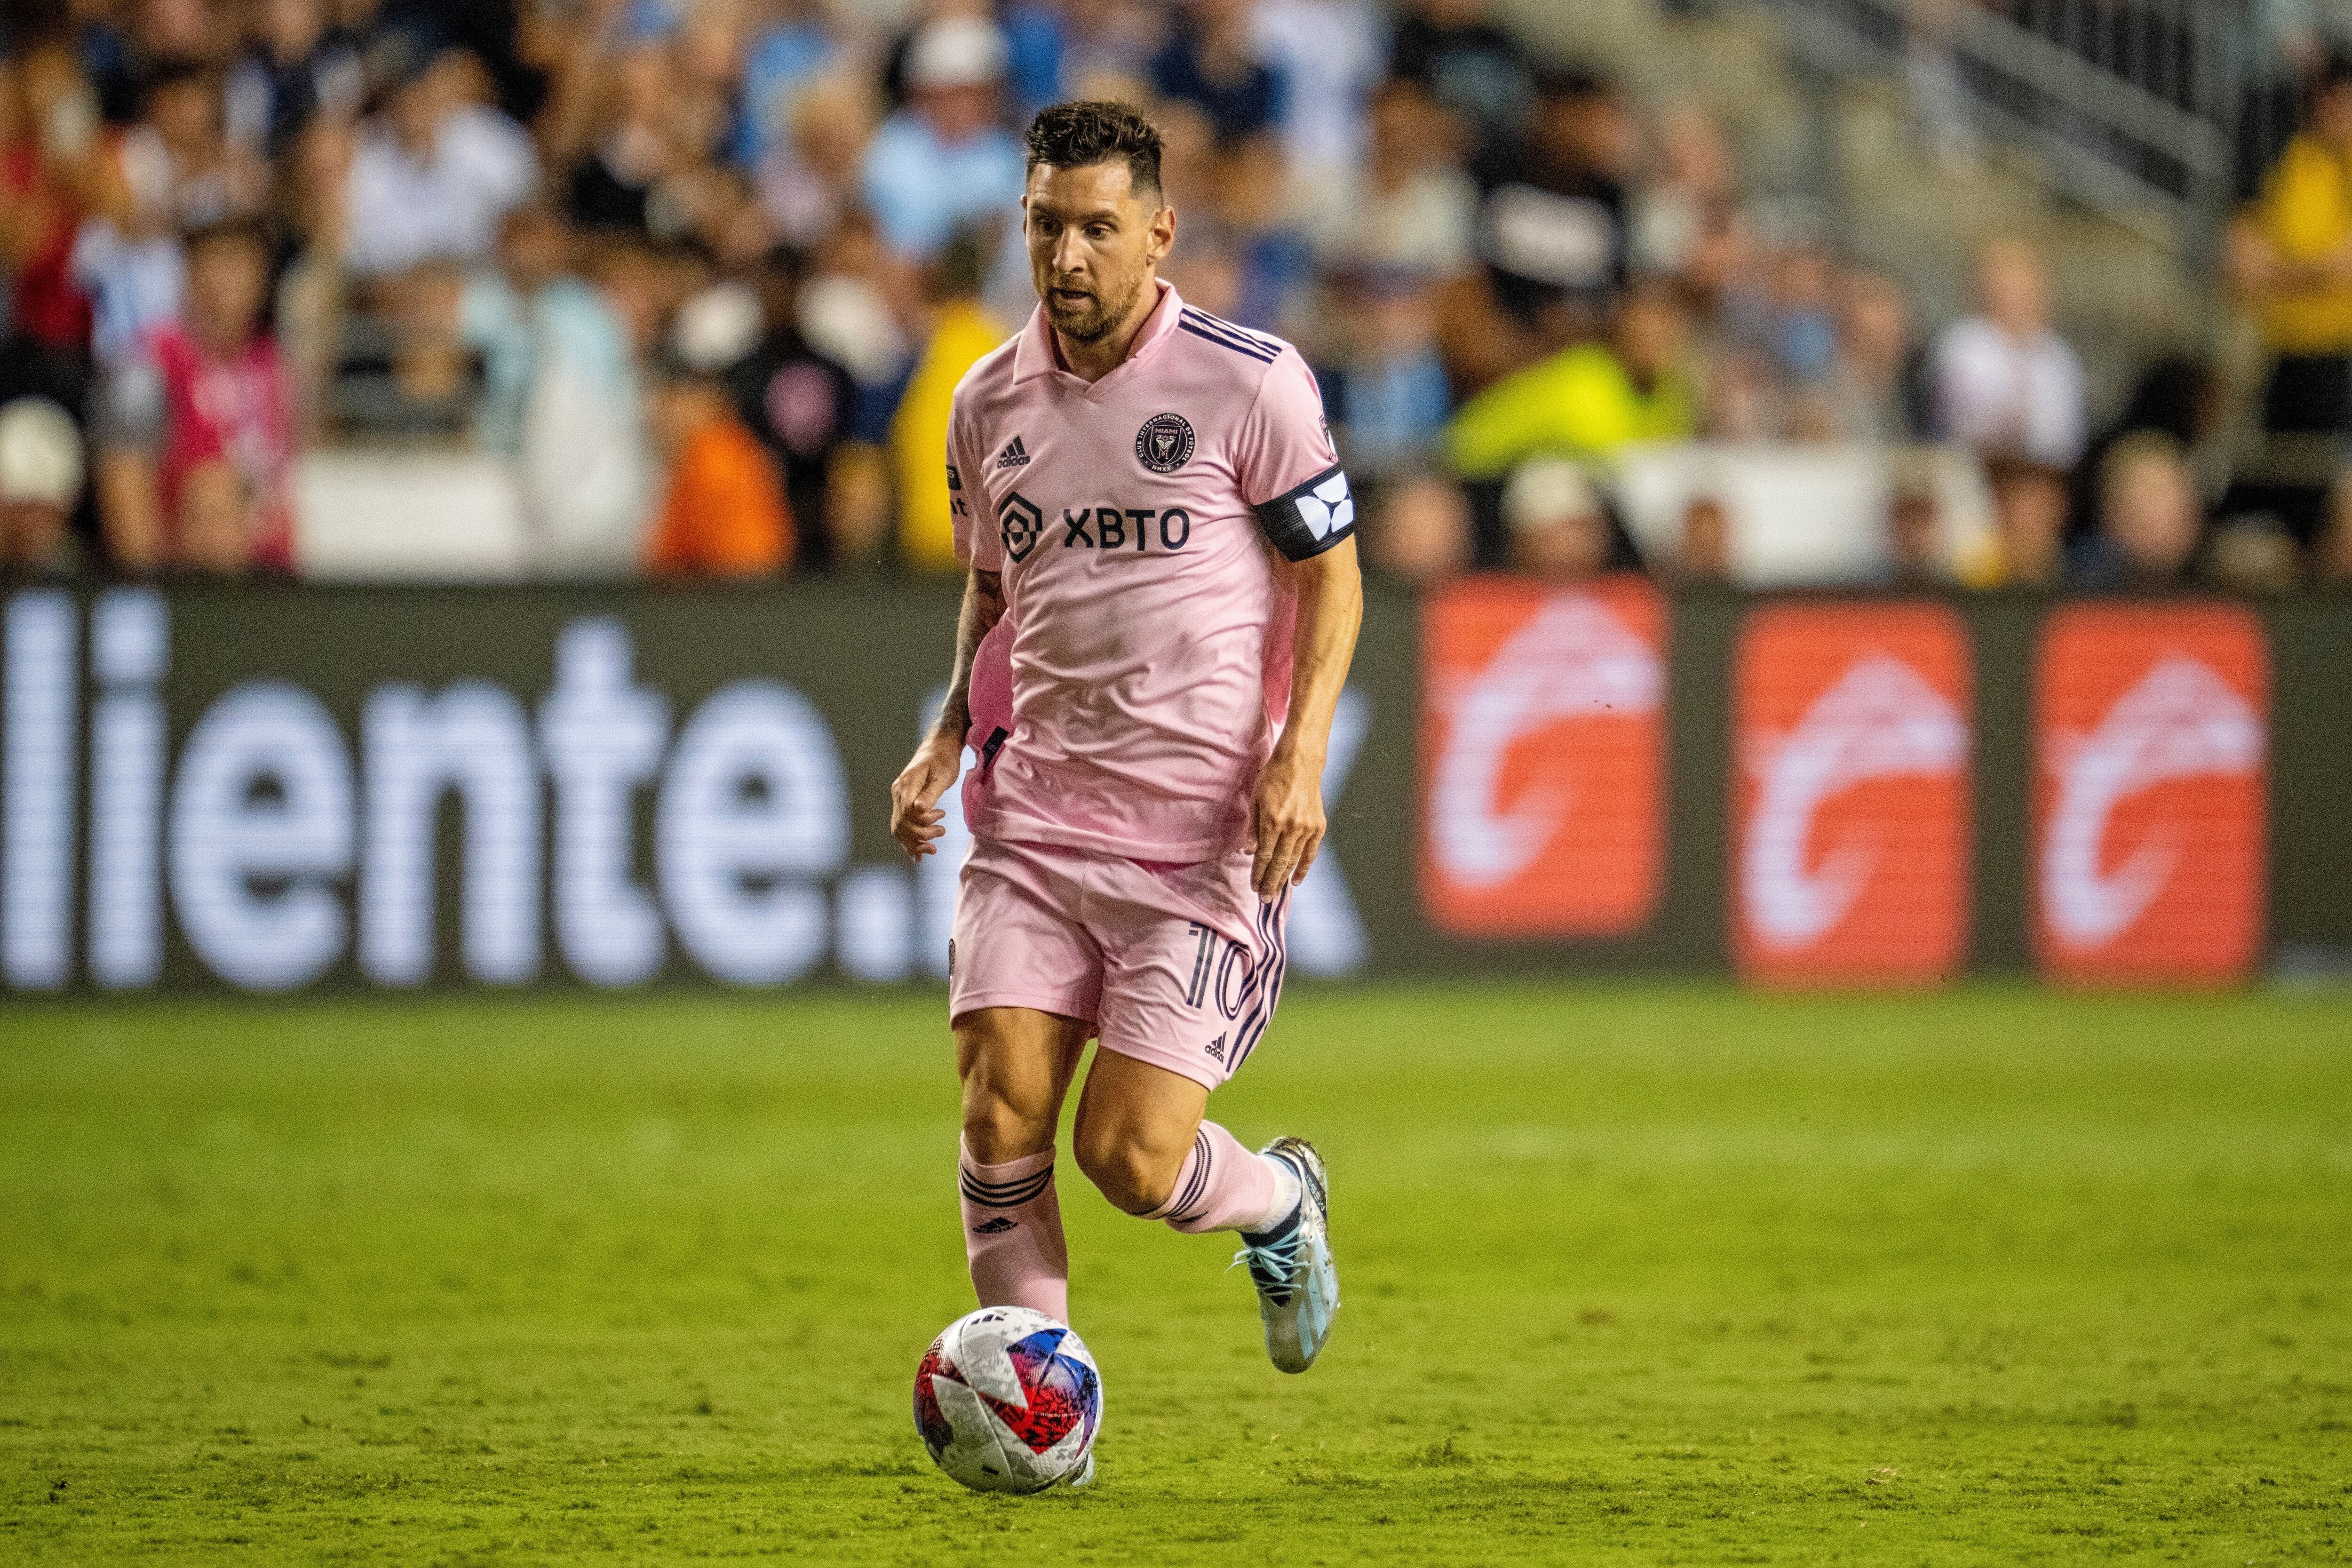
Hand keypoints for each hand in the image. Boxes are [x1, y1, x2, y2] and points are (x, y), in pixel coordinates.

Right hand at [890, 730, 963, 859]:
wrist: (939, 748)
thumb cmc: (943, 760)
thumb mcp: (942, 775)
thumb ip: (930, 794)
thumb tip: (919, 810)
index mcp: (906, 784)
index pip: (907, 813)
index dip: (923, 822)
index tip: (942, 816)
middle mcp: (898, 792)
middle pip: (901, 824)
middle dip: (920, 835)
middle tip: (941, 832)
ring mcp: (899, 798)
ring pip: (899, 829)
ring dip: (914, 842)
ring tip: (933, 847)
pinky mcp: (904, 803)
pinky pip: (902, 826)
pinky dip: (909, 841)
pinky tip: (917, 855)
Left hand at [1248, 742, 1325, 899]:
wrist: (1300, 762)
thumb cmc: (1273, 777)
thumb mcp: (1255, 799)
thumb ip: (1253, 827)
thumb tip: (1249, 852)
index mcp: (1272, 821)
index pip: (1264, 856)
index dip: (1258, 874)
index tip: (1254, 887)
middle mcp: (1291, 828)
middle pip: (1279, 863)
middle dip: (1270, 882)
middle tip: (1264, 898)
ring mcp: (1307, 828)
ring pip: (1294, 860)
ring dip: (1284, 878)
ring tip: (1276, 891)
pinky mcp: (1319, 826)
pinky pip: (1311, 853)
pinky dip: (1304, 868)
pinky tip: (1296, 880)